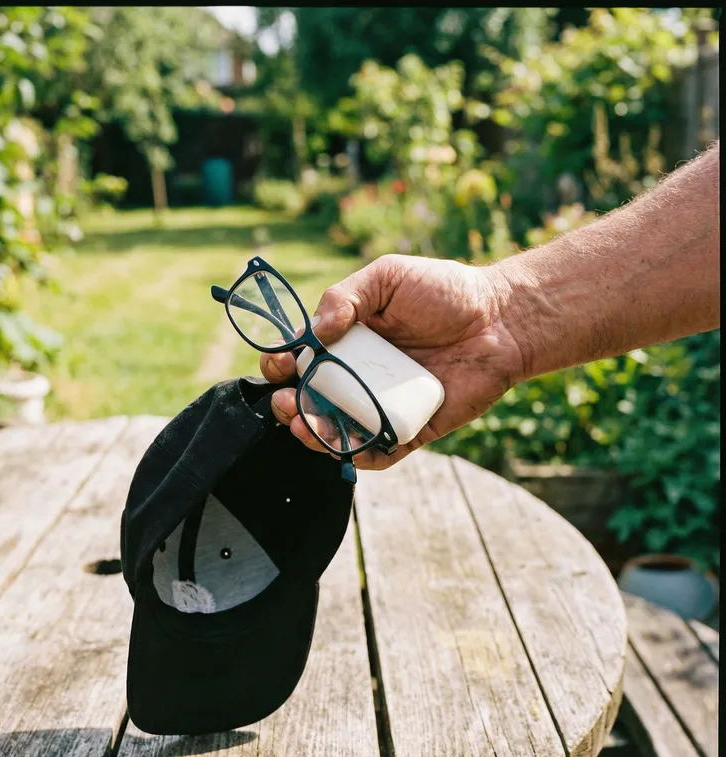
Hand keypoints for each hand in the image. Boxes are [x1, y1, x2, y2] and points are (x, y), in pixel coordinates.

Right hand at [258, 254, 526, 469]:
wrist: (501, 319)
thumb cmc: (444, 291)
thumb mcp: (388, 277)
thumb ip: (346, 297)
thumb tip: (313, 332)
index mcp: (346, 340)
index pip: (300, 357)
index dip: (280, 362)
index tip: (278, 361)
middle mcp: (358, 376)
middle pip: (309, 399)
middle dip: (288, 404)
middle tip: (286, 401)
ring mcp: (381, 405)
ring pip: (336, 430)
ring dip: (313, 434)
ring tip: (305, 425)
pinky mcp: (408, 429)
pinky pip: (378, 451)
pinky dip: (358, 456)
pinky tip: (345, 446)